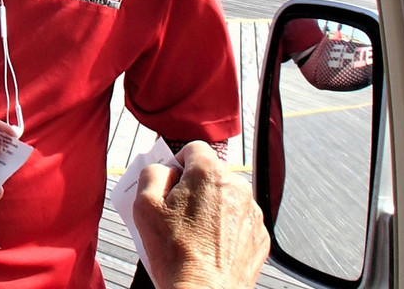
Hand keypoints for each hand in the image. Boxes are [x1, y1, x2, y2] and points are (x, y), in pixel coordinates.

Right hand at [133, 141, 269, 288]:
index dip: (177, 162)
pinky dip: (225, 228)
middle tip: (177, 212)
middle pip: (210, 174)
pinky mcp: (259, 235)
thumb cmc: (177, 255)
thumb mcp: (144, 204)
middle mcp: (236, 188)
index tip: (171, 180)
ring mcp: (252, 212)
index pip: (193, 148)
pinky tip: (209, 245)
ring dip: (211, 208)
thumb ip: (151, 172)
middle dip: (193, 188)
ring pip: (226, 197)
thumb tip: (161, 169)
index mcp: (209, 173)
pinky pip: (239, 220)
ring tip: (193, 233)